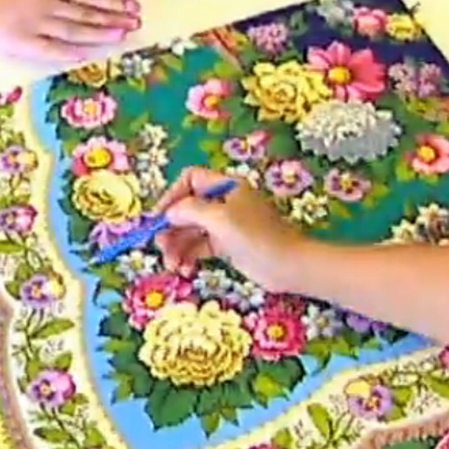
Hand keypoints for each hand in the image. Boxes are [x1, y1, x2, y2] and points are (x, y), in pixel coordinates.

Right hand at [0, 0, 140, 65]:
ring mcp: (33, 24)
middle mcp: (43, 1)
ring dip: (100, 34)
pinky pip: (51, 50)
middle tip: (136, 22)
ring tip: (122, 36)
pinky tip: (89, 54)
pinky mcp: (20, 43)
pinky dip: (71, 52)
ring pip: (74, 30)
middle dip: (114, 18)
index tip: (133, 4)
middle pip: (86, 12)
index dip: (112, 0)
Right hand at [154, 167, 307, 291]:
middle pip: (186, 207)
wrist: (289, 266)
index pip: (190, 179)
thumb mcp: (220, 220)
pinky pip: (199, 247)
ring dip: (176, 247)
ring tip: (173, 266)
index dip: (172, 195)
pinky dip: (189, 257)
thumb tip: (168, 212)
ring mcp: (225, 224)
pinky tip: (185, 270)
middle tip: (160, 247)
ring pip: (190, 230)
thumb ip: (190, 211)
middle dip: (170, 228)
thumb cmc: (257, 238)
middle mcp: (224, 202)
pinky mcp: (227, 245)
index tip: (159, 218)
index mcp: (226, 186)